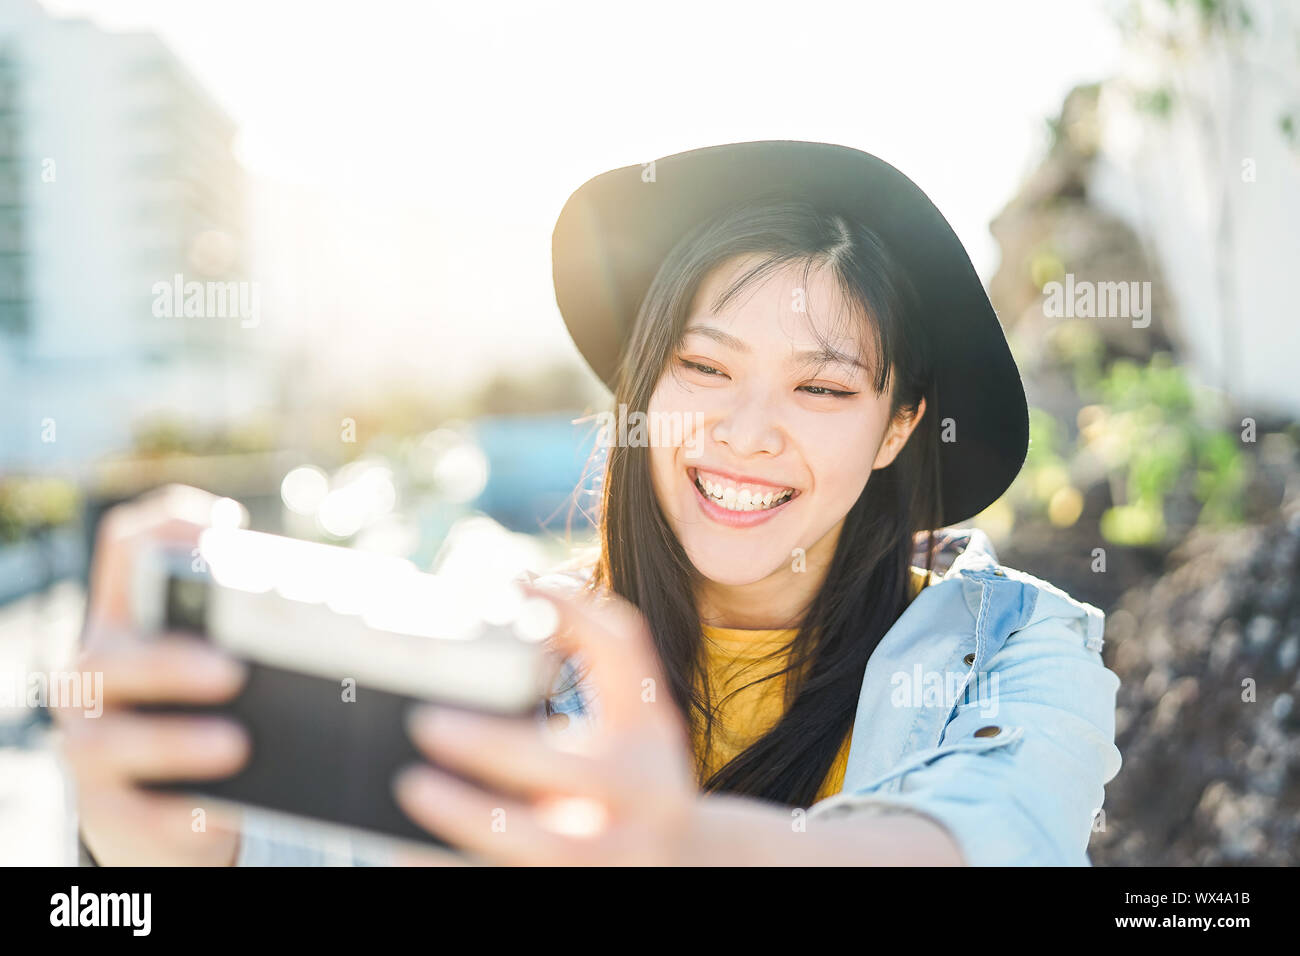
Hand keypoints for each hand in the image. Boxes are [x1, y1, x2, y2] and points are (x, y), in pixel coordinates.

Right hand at [53, 485, 250, 865]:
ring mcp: (93, 742)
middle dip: (170, 658)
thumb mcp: (236, 664)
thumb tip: (393, 593)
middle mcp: (100, 673)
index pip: (126, 548)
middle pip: (112, 652)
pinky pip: (132, 812)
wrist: (171, 810)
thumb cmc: (217, 713)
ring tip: (236, 744)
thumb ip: (277, 625)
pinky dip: (173, 813)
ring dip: (175, 741)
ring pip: (110, 740)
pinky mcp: (107, 809)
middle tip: (233, 670)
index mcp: (133, 621)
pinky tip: (212, 812)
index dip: (166, 527)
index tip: (224, 527)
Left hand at [394, 581, 699, 864]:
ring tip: (411, 786)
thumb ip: (596, 652)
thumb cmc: (640, 773)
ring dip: (469, 818)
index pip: (628, 658)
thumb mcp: (638, 714)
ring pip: (542, 846)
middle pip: (569, 771)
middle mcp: (643, 794)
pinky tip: (403, 854)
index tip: (516, 590)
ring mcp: (617, 855)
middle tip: (425, 721)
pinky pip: (512, 887)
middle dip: (493, 746)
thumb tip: (521, 585)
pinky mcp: (584, 891)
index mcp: (649, 733)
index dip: (579, 615)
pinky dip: (453, 872)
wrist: (692, 865)